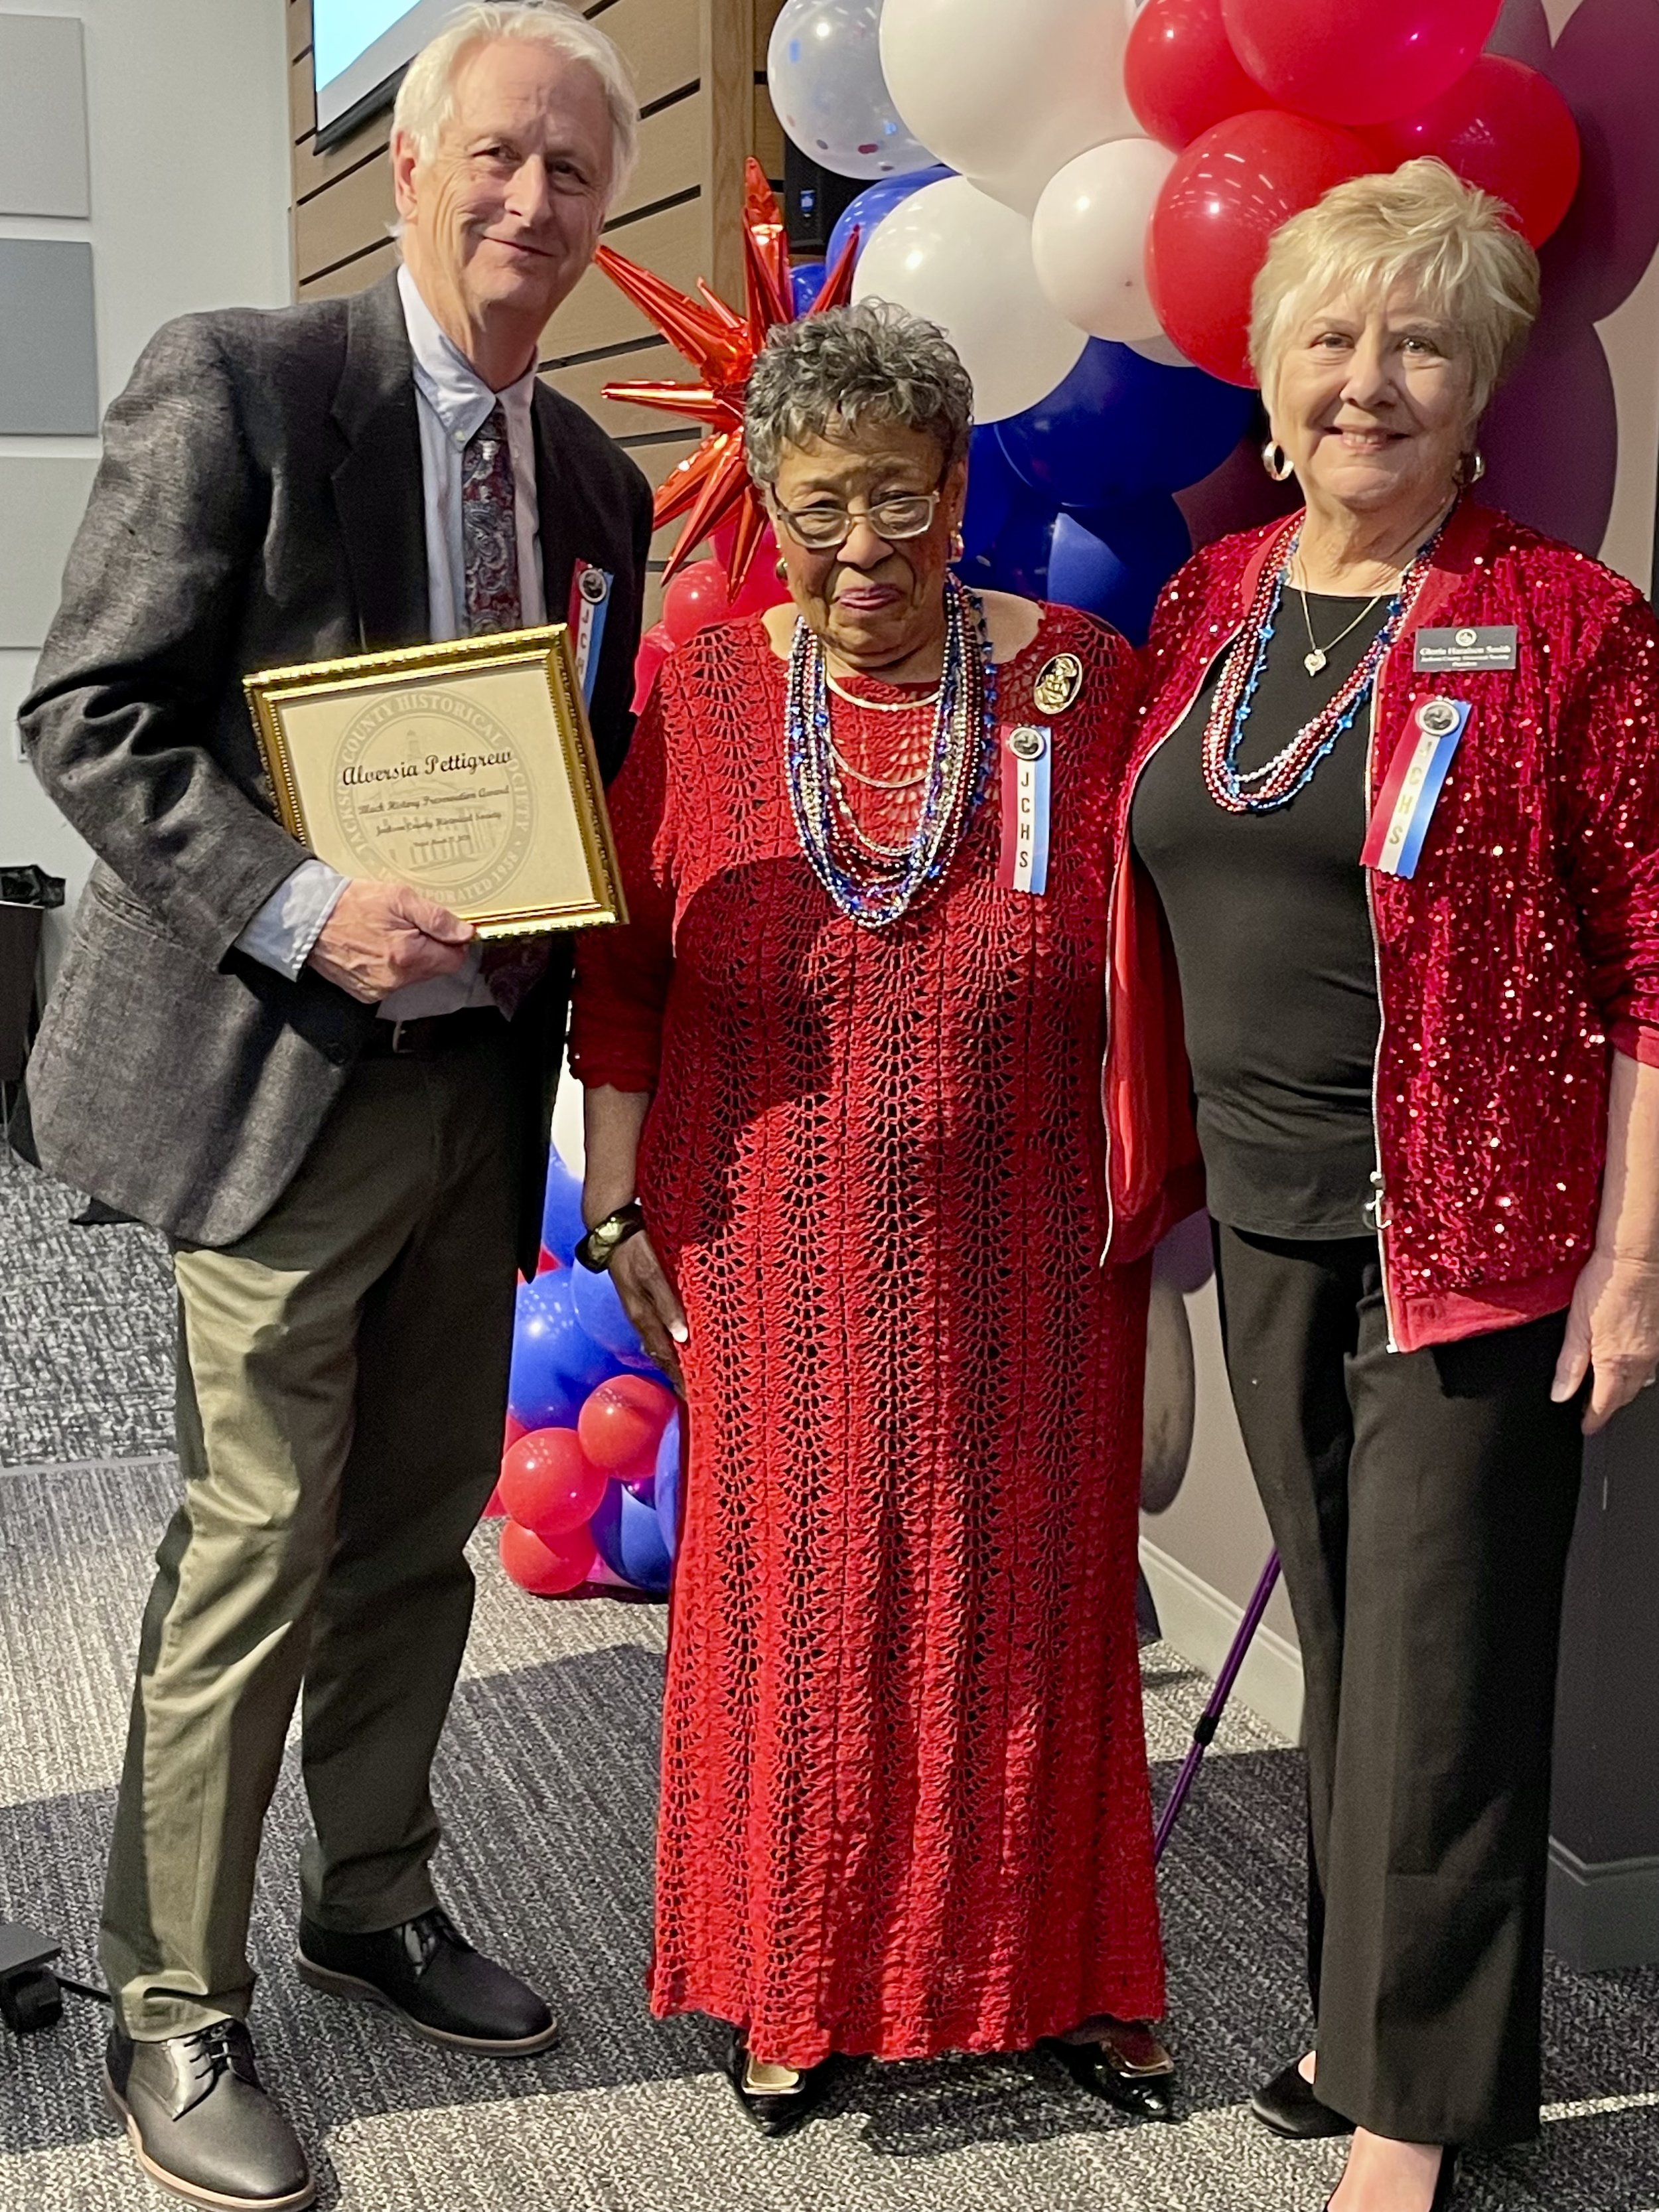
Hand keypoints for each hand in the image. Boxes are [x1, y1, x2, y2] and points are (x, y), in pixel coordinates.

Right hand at [306, 880, 473, 1002]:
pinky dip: (390, 967)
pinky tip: (375, 948)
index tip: (442, 929)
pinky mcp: (366, 993)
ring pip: (414, 976)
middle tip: (407, 925)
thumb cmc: (351, 904)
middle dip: (429, 947)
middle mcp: (395, 980)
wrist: (310, 919)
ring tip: (387, 934)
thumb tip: (465, 933)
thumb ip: (437, 918)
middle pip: (434, 969)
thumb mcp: (400, 898)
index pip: (453, 959)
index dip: (452, 942)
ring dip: (409, 958)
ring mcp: (379, 989)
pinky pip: (392, 982)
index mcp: (408, 956)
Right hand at [607, 1232, 688, 1390]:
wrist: (614, 1228)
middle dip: (675, 1373)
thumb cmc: (635, 1248)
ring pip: (659, 1340)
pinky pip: (658, 1326)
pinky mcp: (643, 1295)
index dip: (677, 1375)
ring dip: (673, 1357)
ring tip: (688, 1372)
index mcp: (643, 1314)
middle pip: (660, 1352)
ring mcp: (641, 1306)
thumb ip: (666, 1303)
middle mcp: (641, 1315)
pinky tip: (678, 1339)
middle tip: (693, 1391)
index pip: (664, 1354)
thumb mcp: (651, 1274)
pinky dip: (670, 1338)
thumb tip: (681, 1337)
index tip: (691, 1395)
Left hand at [1551, 1248, 1658, 1433]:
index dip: (1593, 1419)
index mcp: (1616, 1362)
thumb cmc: (1605, 1284)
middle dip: (1607, 1406)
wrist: (1637, 1258)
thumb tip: (1560, 1394)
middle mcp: (1640, 1360)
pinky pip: (1651, 1365)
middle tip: (1589, 1411)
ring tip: (1604, 1389)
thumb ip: (1570, 1364)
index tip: (1585, 1427)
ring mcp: (1654, 1349)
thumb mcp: (1576, 1325)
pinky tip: (1626, 1364)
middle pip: (1624, 1396)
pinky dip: (1637, 1372)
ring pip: (1640, 1382)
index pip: (1604, 1404)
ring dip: (1623, 1390)